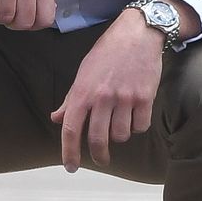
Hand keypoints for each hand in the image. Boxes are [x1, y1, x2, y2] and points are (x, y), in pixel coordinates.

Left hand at [51, 9, 163, 172]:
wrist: (137, 33)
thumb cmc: (107, 52)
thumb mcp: (83, 72)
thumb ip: (71, 98)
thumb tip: (56, 118)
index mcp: (83, 91)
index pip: (71, 129)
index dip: (69, 152)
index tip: (71, 166)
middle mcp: (102, 97)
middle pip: (97, 139)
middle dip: (98, 154)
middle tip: (100, 159)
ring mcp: (125, 98)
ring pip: (120, 135)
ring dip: (119, 135)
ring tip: (120, 122)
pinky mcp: (145, 98)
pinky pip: (140, 127)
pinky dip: (137, 126)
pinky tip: (135, 114)